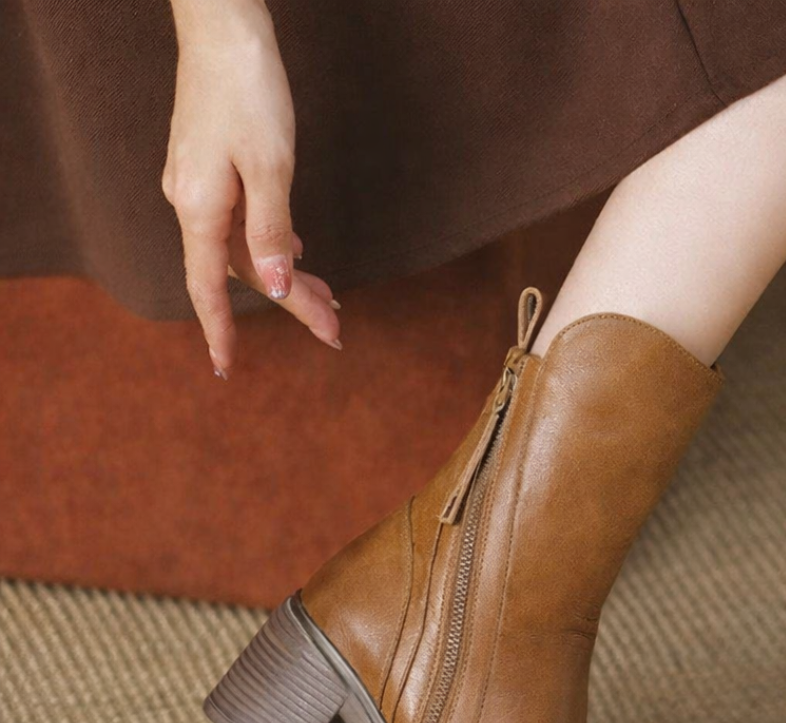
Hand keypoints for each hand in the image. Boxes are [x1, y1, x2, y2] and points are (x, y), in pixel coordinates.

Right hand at [162, 0, 340, 377]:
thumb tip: (278, 287)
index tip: (228, 369)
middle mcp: (193, 202)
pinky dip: (276, 244)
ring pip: (248, 247)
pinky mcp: (213, 169)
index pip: (209, 287)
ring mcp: (200, 185)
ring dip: (290, 275)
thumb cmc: (248, 90)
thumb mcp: (269, 166)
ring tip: (332, 300)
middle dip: (292, 302)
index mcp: (200, 207)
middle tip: (336, 329)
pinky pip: (244, 223)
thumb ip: (271, 231)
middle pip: (244, 270)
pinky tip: (299, 255)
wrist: (224, 28)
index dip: (221, 330)